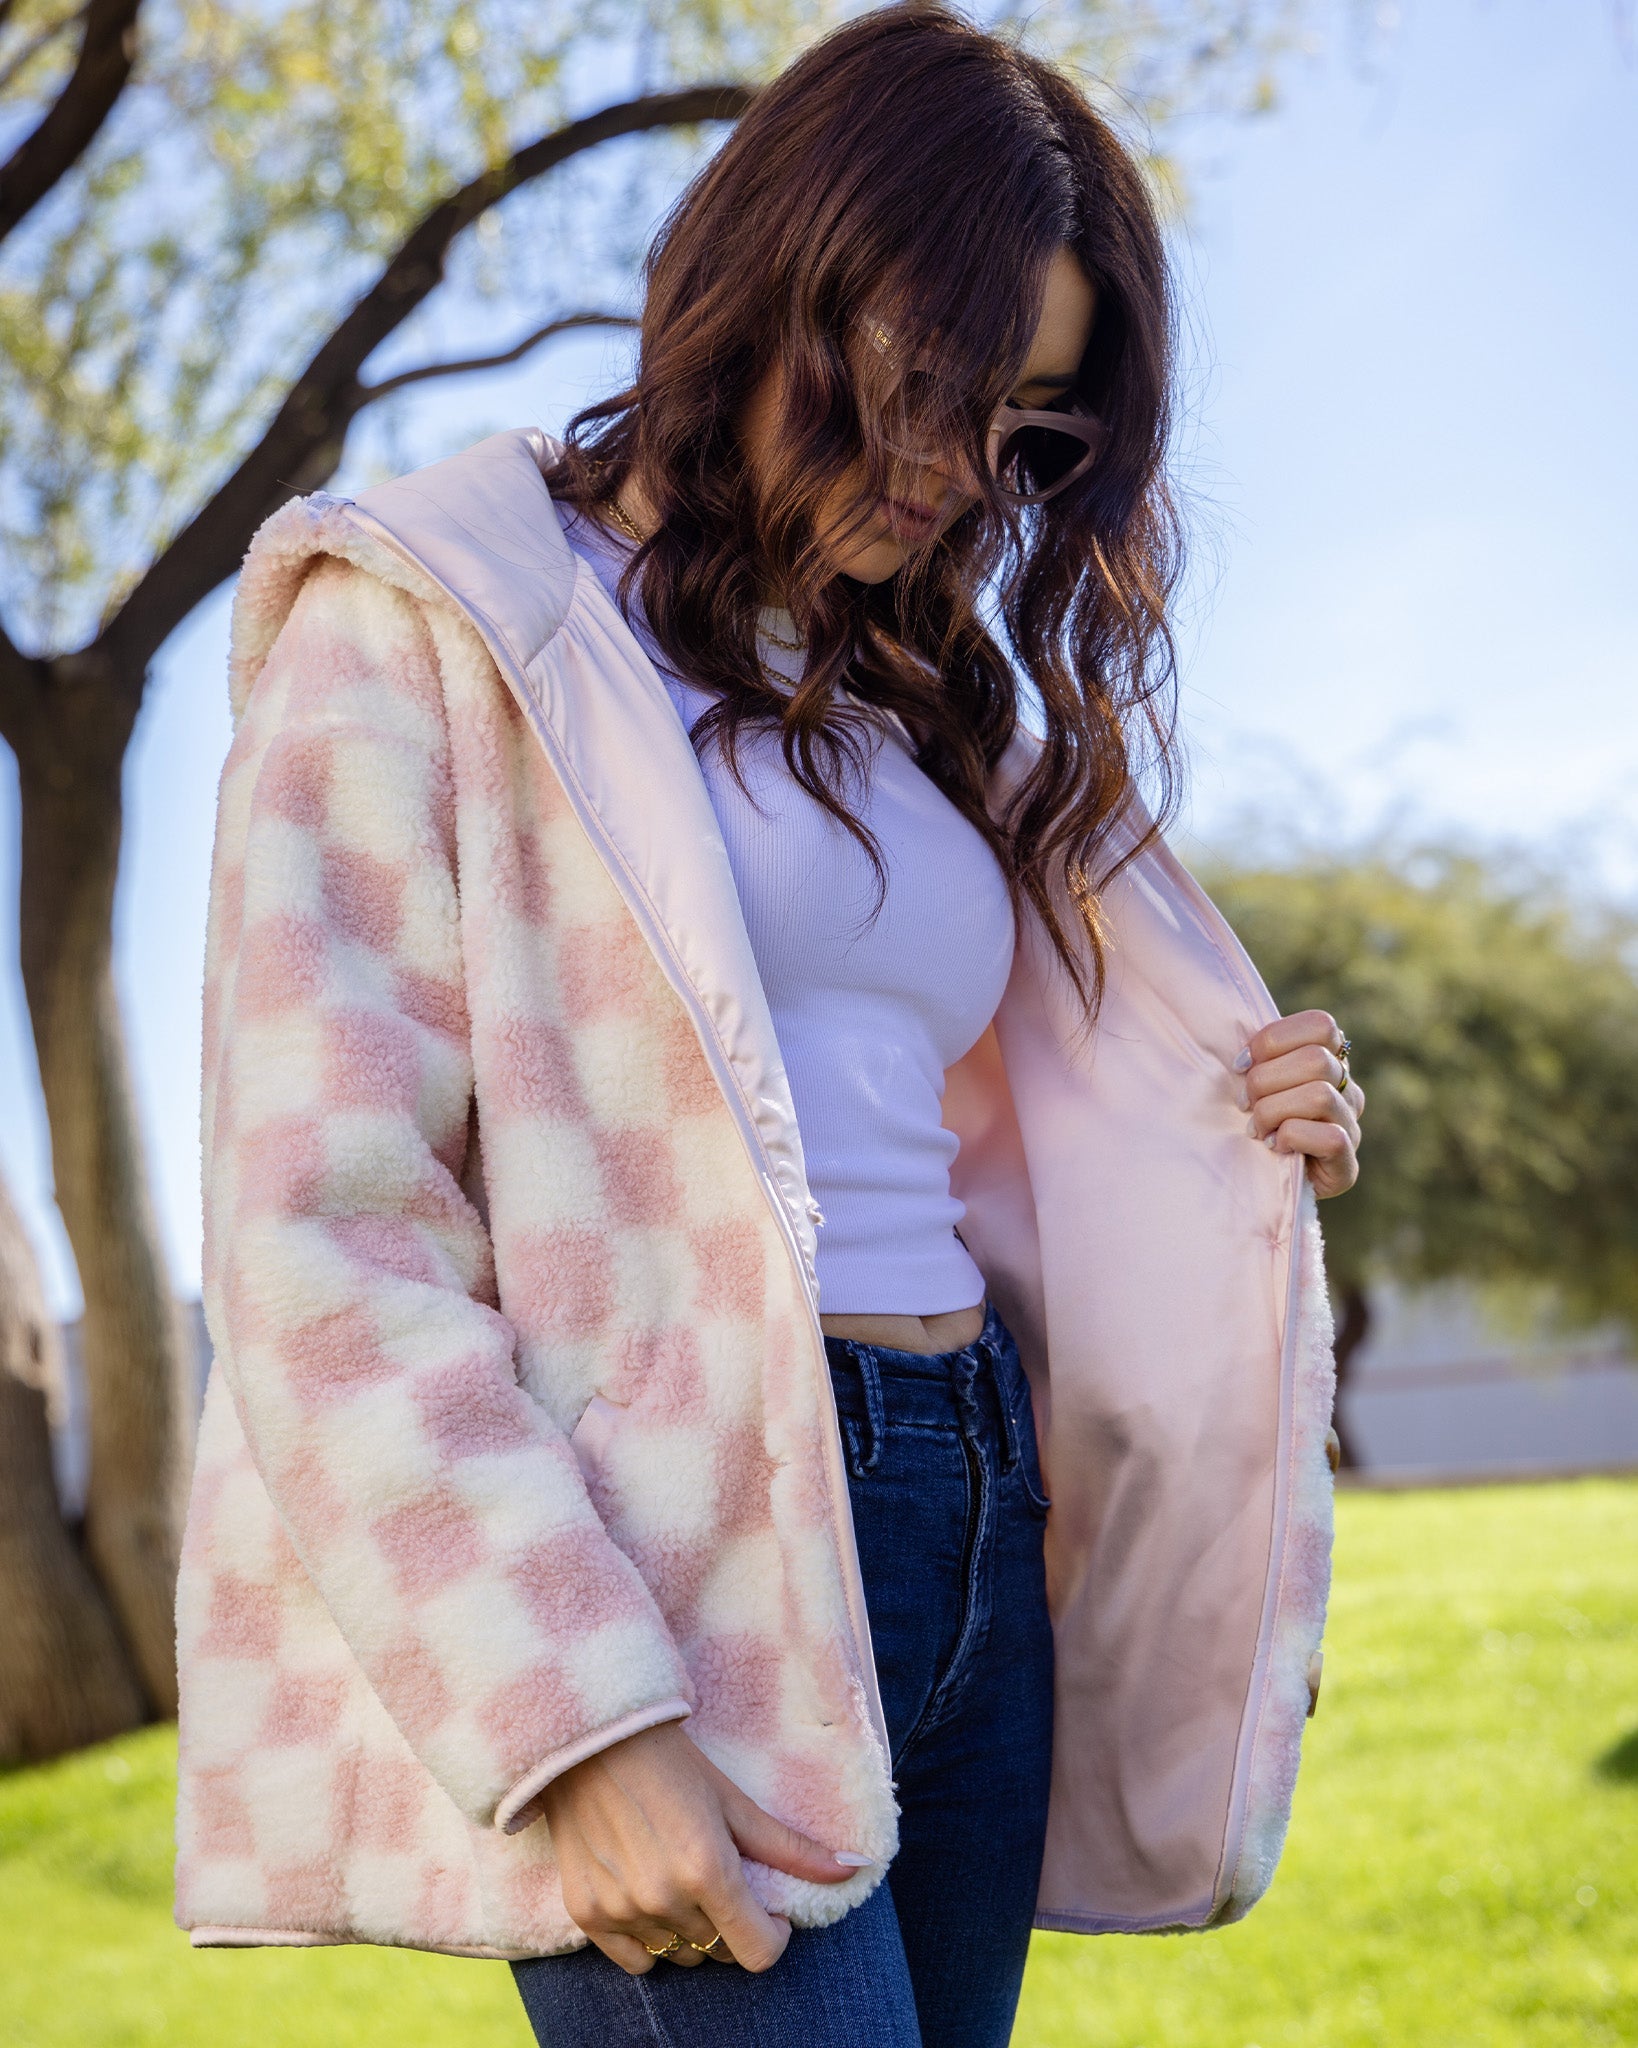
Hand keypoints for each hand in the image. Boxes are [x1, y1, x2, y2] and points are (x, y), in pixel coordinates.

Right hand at [540, 1719, 867, 1975]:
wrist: (592, 1739)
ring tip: (678, 1877)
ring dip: (689, 1930)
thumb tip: (856, 1867)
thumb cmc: (673, 1763)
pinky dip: (648, 1939)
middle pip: (719, 1953)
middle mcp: (663, 1898)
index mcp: (708, 1871)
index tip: (768, 1908)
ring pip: (678, 1955)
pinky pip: (634, 1960)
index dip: (773, 1934)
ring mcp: (621, 1909)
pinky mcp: (585, 1912)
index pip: (758, 1953)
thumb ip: (792, 1847)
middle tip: (719, 1878)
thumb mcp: (736, 1802)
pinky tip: (647, 1893)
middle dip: (731, 1924)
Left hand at [1236, 1009, 1363, 1199]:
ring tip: (1256, 1128)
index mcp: (1329, 1061)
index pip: (1322, 1025)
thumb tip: (1240, 1052)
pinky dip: (1292, 1138)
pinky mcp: (1348, 1165)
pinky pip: (1330, 1137)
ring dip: (1274, 1111)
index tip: (1240, 1064)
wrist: (1261, 1183)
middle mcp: (1348, 1090)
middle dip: (1266, 1081)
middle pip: (1317, 1060)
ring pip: (1320, 1096)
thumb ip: (1257, 1058)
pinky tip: (1274, 1146)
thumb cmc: (1252, 1121)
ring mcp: (1351, 1127)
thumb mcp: (1253, 1082)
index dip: (1275, 1039)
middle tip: (1244, 1104)